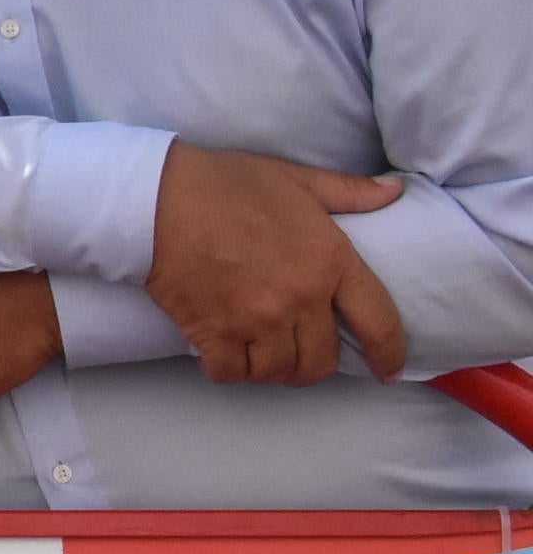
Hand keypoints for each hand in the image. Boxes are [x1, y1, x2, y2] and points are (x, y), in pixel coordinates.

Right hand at [147, 143, 407, 385]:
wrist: (159, 197)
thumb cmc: (229, 184)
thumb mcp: (296, 180)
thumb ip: (349, 191)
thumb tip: (395, 191)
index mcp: (330, 262)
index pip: (379, 322)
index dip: (389, 354)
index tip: (386, 369)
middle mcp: (300, 299)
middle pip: (322, 361)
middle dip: (314, 365)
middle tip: (300, 356)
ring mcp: (256, 320)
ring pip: (278, 372)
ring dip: (272, 370)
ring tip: (261, 357)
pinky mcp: (213, 331)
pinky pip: (231, 373)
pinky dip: (230, 370)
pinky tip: (225, 356)